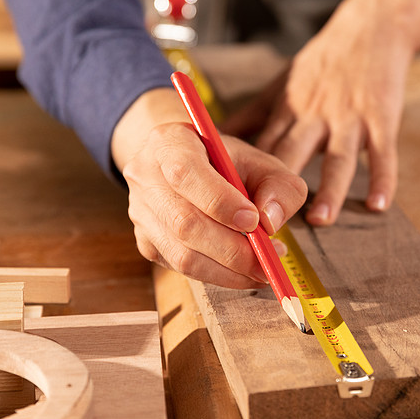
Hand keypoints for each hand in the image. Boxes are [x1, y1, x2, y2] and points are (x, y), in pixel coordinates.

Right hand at [112, 88, 307, 287]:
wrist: (185, 163)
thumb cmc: (225, 161)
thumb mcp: (261, 161)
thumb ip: (279, 186)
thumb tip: (271, 221)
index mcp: (169, 142)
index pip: (185, 173)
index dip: (220, 202)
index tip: (254, 220)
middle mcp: (145, 177)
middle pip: (184, 222)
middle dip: (232, 248)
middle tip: (269, 258)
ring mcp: (140, 212)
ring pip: (181, 254)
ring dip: (227, 270)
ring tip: (261, 268)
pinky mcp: (145, 241)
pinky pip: (179, 268)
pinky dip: (216, 275)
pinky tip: (241, 270)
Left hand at [252, 0, 419, 225]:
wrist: (370, 27)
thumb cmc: (321, 63)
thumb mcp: (280, 84)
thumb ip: (251, 116)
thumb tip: (212, 139)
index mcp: (287, 110)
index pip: (262, 149)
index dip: (247, 179)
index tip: (236, 210)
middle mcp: (314, 115)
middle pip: (292, 154)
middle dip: (278, 187)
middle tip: (266, 222)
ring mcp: (349, 116)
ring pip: (337, 158)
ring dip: (329, 190)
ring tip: (320, 220)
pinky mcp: (381, 116)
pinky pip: (383, 152)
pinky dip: (383, 179)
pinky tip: (379, 205)